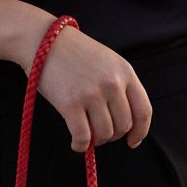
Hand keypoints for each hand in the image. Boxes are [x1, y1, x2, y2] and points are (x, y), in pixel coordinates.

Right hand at [17, 22, 151, 153]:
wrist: (43, 41)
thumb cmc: (74, 52)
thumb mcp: (107, 60)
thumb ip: (120, 85)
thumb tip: (125, 120)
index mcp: (125, 71)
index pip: (143, 110)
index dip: (140, 132)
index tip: (132, 141)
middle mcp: (112, 83)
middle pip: (124, 125)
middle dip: (114, 136)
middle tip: (101, 134)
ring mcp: (92, 94)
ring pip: (105, 133)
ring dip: (97, 140)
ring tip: (88, 135)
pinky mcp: (70, 103)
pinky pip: (83, 136)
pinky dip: (81, 146)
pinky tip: (76, 144)